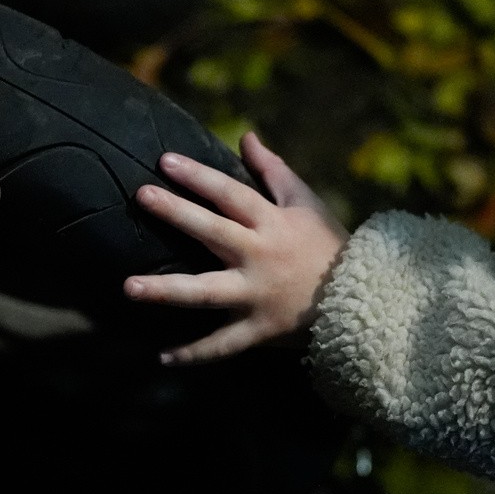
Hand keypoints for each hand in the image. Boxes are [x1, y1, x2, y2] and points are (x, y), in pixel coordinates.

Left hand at [124, 132, 348, 364]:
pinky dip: (195, 354)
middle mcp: (260, 256)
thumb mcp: (306, 203)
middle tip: (141, 196)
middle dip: (176, 213)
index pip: (230, 193)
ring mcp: (257, 295)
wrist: (366, 300)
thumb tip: (246, 136)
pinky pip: (223, 344)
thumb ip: (273, 170)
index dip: (199, 176)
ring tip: (128, 287)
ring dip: (166, 290)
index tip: (165, 161)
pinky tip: (162, 358)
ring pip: (206, 291)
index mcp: (271, 223)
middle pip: (212, 231)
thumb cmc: (328, 245)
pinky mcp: (259, 329)